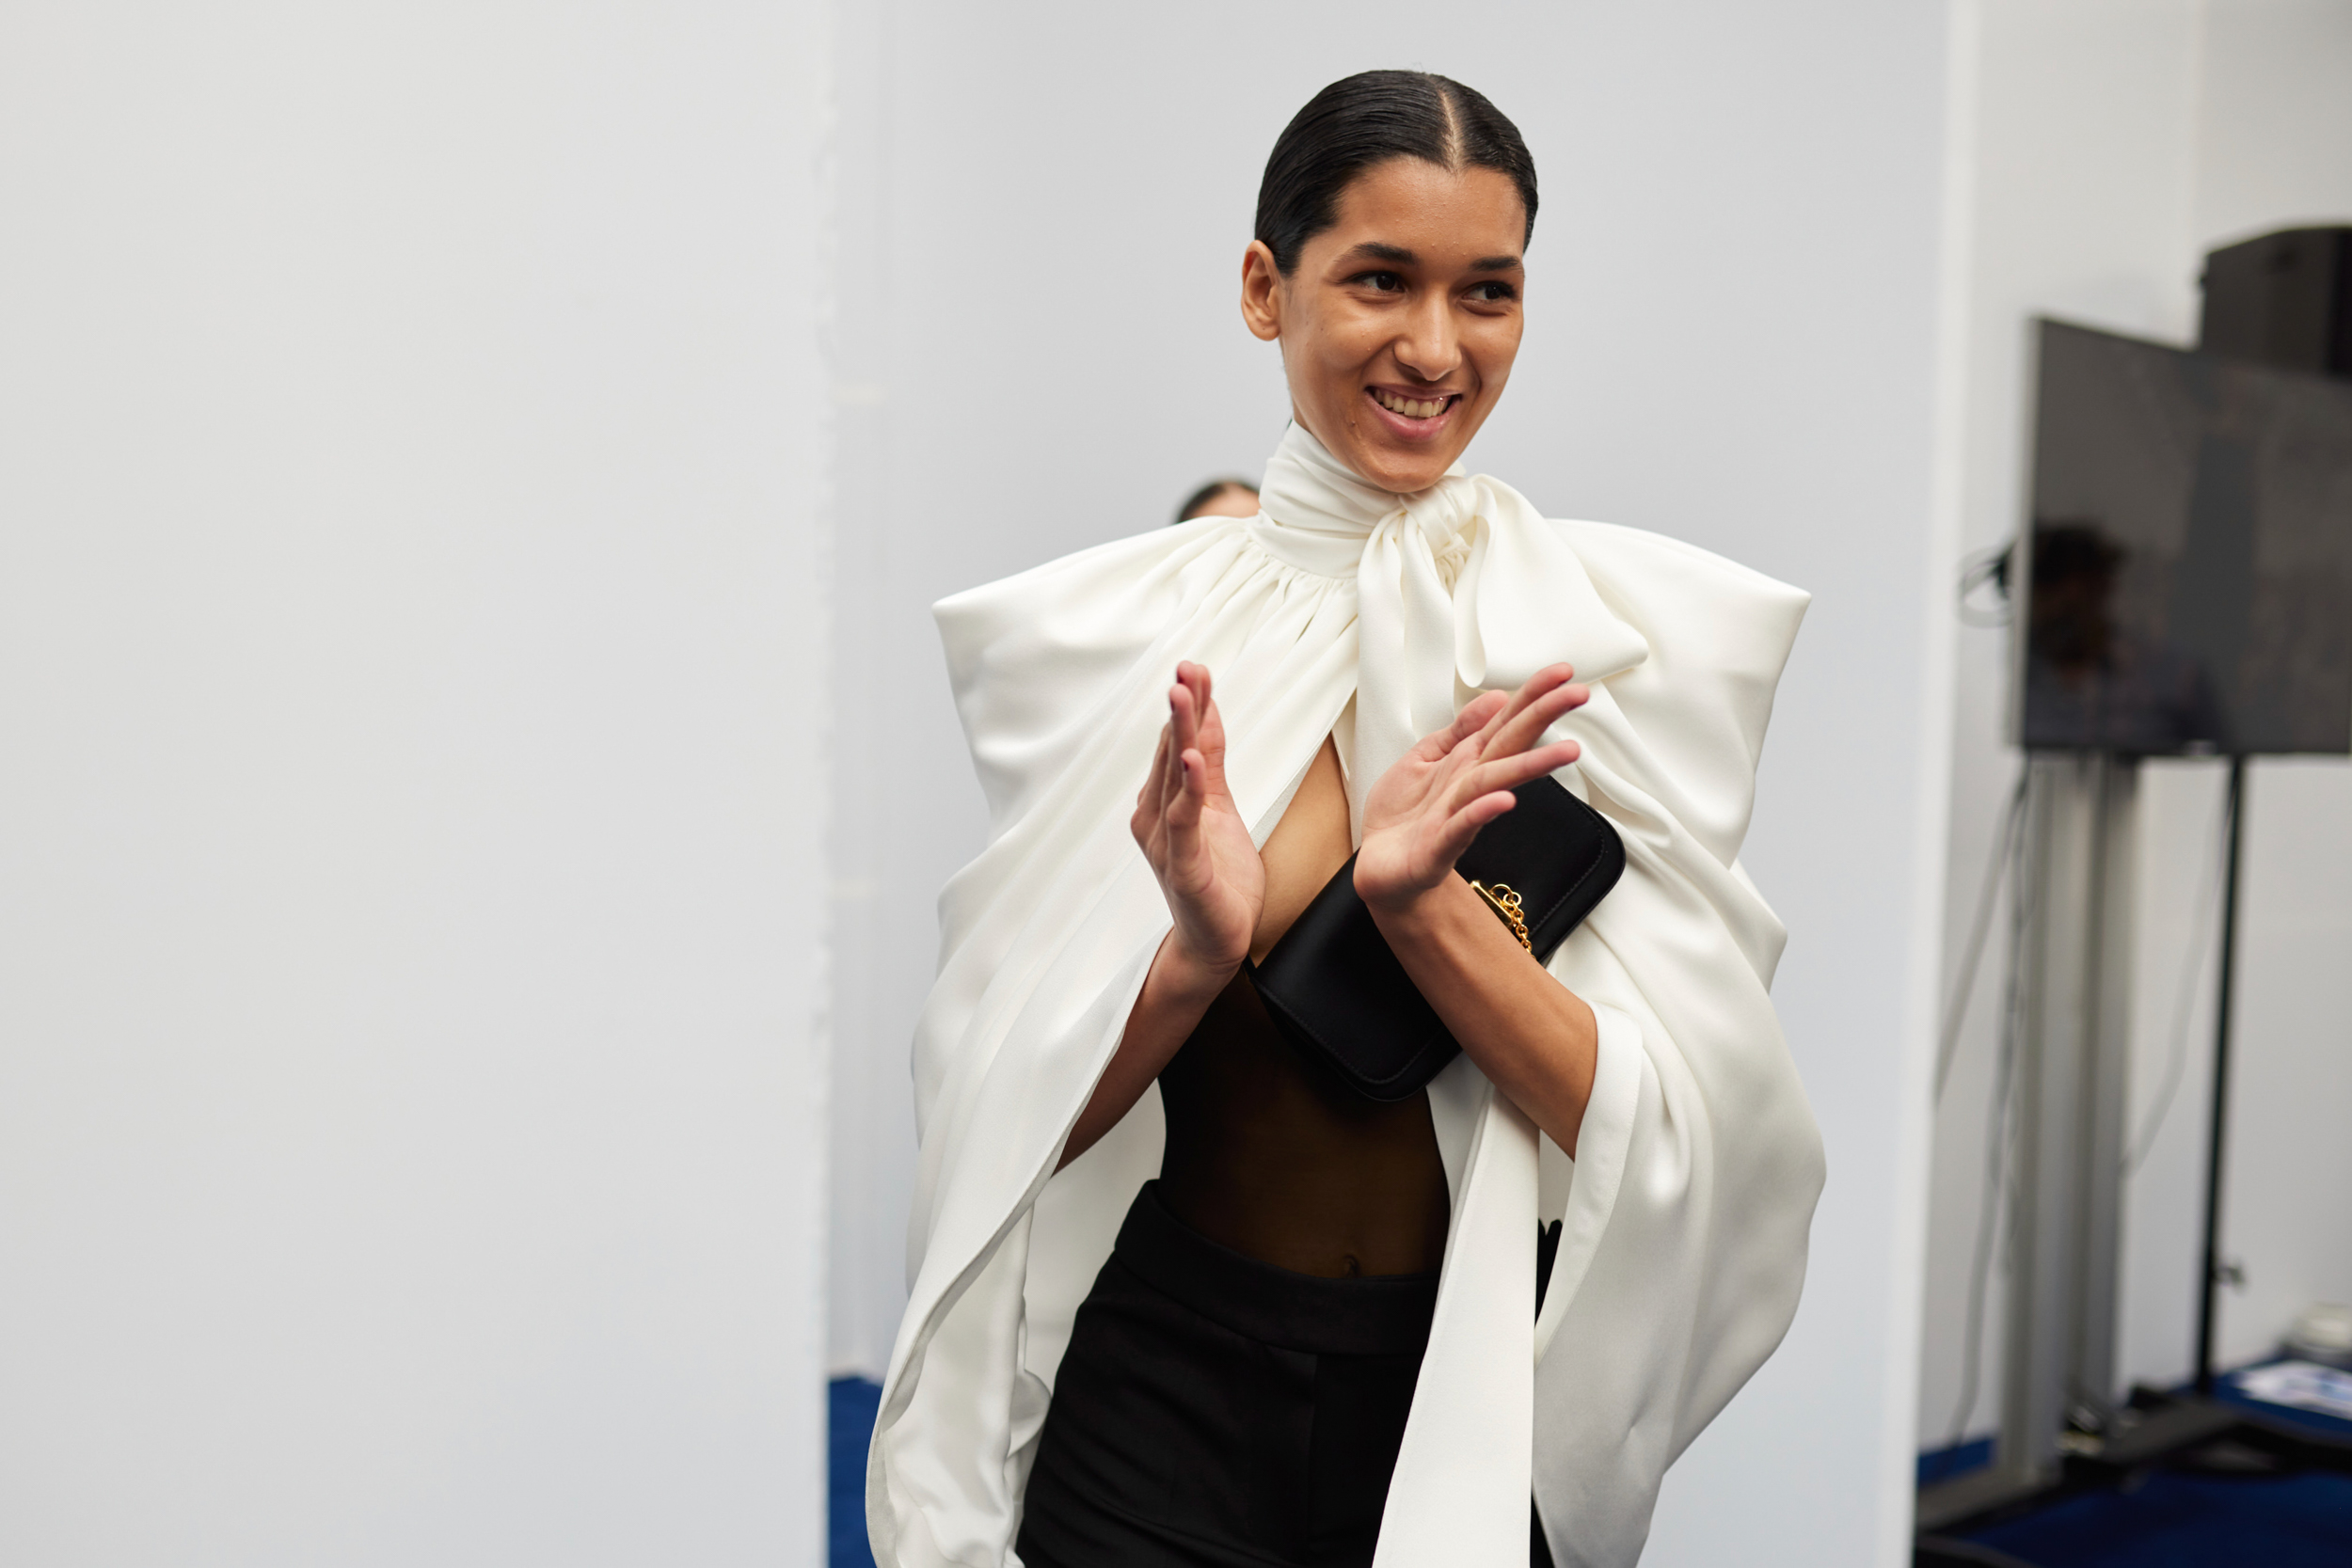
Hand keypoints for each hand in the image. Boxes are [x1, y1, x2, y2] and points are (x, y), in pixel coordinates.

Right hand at [1131, 662, 1263, 975]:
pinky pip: (1184, 823)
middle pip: (1171, 753)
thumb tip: (1207, 711)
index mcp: (1162, 801)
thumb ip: (1212, 762)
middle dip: (1181, 709)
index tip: (1197, 667)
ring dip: (1179, 736)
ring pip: (1173, 779)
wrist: (1214, 941)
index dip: (1190, 705)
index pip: (1177, 743)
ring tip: (1184, 697)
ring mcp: (1166, 843)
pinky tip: (1194, 762)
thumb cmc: (1217, 876)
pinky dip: (1188, 791)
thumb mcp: (1219, 807)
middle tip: (1186, 668)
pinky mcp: (1183, 868)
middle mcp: (1155, 817)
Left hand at [1355, 665, 1589, 911]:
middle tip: (1579, 695)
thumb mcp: (1426, 758)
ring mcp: (1456, 816)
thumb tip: (1495, 697)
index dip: (1532, 695)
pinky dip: (1480, 813)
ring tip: (1565, 751)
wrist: (1382, 868)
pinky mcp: (1437, 848)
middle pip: (1510, 745)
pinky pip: (1460, 827)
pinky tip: (1502, 800)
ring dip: (1530, 766)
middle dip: (1543, 718)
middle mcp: (1468, 786)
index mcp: (1466, 761)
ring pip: (1495, 783)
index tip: (1562, 673)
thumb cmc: (1404, 817)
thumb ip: (1460, 729)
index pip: (1506, 722)